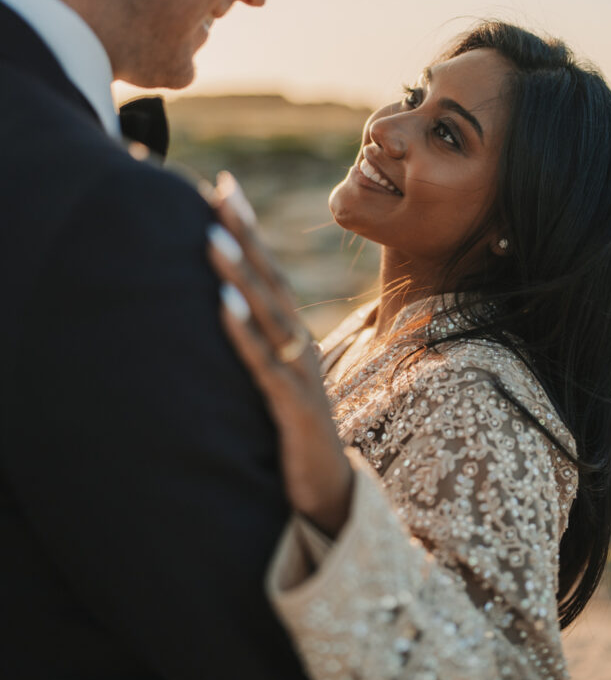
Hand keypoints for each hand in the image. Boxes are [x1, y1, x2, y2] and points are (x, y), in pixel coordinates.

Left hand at [206, 172, 353, 536]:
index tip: (222, 187)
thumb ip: (259, 345)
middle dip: (244, 234)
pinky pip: (262, 363)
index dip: (248, 230)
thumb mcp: (277, 381)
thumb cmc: (297, 434)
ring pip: (266, 314)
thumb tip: (228, 310)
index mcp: (295, 336)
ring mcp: (299, 374)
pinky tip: (220, 306)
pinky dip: (242, 332)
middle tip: (218, 190)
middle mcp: (300, 345)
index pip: (269, 272)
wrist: (329, 492)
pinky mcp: (292, 406)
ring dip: (239, 274)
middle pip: (270, 280)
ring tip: (211, 237)